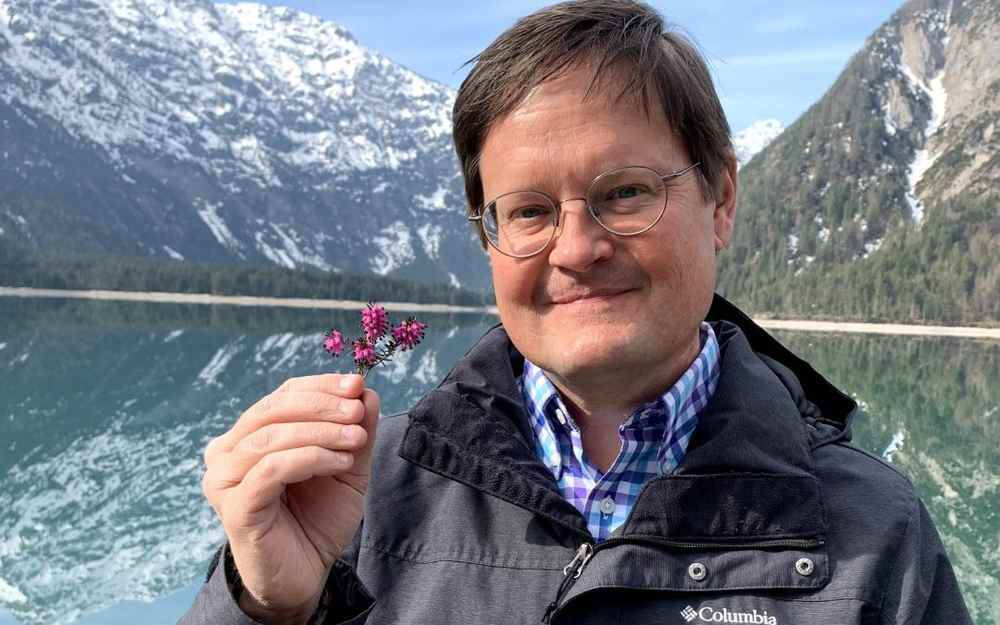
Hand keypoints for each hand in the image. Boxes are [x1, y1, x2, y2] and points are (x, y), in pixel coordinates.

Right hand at [201, 373, 378, 621]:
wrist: (305, 574)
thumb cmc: (318, 518)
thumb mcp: (347, 467)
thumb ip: (355, 430)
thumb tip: (367, 389)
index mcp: (248, 435)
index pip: (283, 395)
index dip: (321, 386)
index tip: (357, 384)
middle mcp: (226, 452)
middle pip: (274, 410)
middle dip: (322, 406)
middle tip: (358, 410)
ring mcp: (225, 480)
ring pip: (272, 437)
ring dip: (321, 432)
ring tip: (356, 438)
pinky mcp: (234, 507)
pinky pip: (271, 469)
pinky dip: (310, 458)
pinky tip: (341, 463)